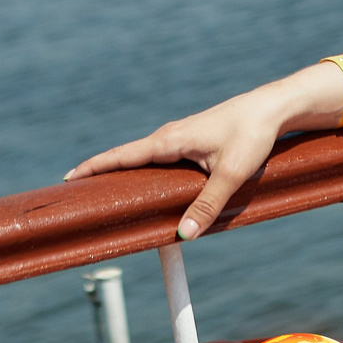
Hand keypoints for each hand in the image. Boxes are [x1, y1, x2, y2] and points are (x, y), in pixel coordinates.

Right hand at [64, 87, 293, 240]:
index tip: (69, 178)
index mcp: (169, 140)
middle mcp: (168, 135)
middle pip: (126, 157)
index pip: (122, 155)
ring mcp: (179, 136)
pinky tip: (144, 182)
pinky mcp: (191, 140)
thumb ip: (208, 205)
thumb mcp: (231, 174)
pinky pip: (158, 156)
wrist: (272, 107)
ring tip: (102, 190)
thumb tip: (184, 234)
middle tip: (76, 190)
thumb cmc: (252, 135)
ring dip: (122, 170)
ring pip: (143, 157)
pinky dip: (142, 168)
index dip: (94, 166)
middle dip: (101, 171)